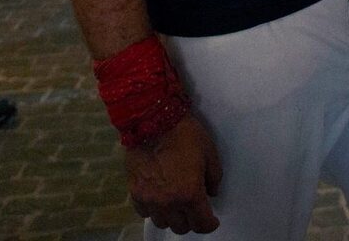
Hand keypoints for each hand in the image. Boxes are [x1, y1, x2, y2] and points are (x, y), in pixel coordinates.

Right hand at [125, 115, 222, 233]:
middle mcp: (168, 202)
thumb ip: (214, 178)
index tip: (211, 221)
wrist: (153, 120)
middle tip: (195, 208)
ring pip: (163, 222)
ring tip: (176, 202)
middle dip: (192, 220)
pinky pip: (145, 212)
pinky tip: (159, 197)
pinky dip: (154, 209)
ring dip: (172, 216)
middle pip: (182, 227)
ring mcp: (149, 199)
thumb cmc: (185, 134)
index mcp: (190, 193)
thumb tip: (211, 193)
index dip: (209, 224)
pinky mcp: (135, 192)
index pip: (201, 223)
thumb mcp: (209, 153)